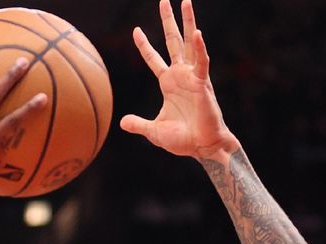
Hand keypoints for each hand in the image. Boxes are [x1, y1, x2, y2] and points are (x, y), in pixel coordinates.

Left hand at [120, 0, 238, 159]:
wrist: (202, 147)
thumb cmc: (183, 140)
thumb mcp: (154, 132)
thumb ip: (139, 124)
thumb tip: (122, 123)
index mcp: (168, 84)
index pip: (153, 59)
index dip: (144, 45)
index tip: (135, 30)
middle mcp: (181, 76)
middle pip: (172, 42)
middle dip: (168, 22)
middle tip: (163, 1)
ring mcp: (192, 77)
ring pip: (189, 44)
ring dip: (187, 22)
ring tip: (185, 2)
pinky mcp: (203, 84)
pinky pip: (202, 62)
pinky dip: (200, 48)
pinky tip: (197, 33)